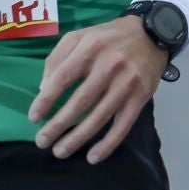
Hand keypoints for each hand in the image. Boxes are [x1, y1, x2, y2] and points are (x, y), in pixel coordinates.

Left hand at [28, 17, 167, 163]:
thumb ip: (58, 57)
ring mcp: (128, 82)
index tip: (34, 117)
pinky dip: (109, 143)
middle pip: (80, 101)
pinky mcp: (142, 95)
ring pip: (100, 116)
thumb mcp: (80, 36)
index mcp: (91, 48)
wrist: (154, 32)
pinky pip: (124, 123)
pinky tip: (93, 157)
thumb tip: (44, 89)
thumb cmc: (110, 37)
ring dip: (78, 138)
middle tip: (41, 141)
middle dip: (58, 125)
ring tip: (59, 152)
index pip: (63, 78)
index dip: (45, 101)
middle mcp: (110, 65)